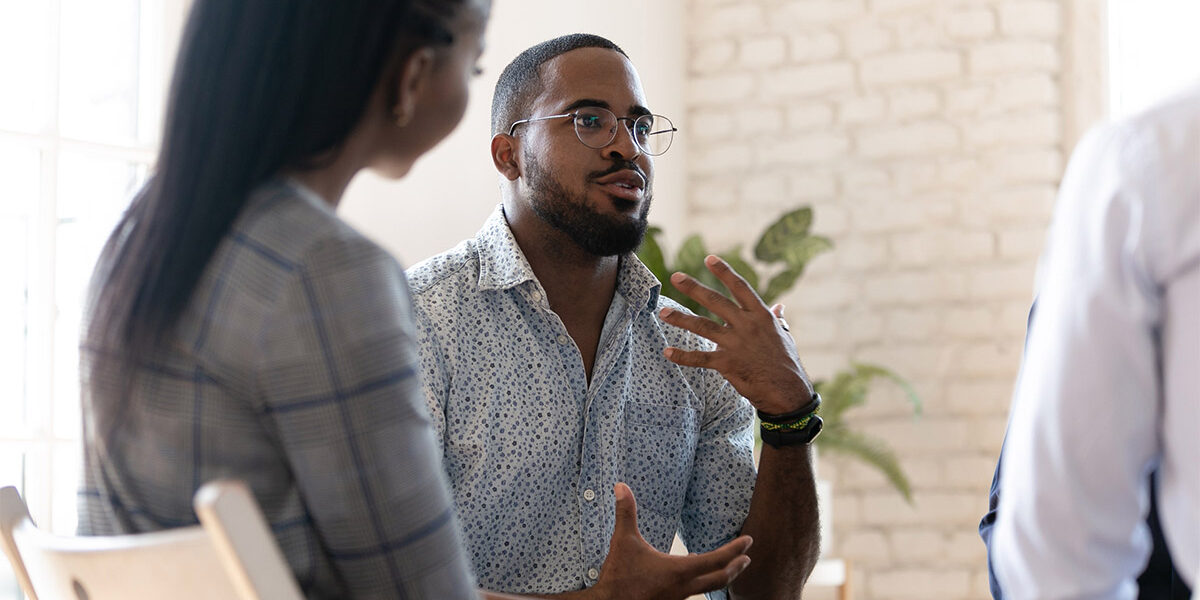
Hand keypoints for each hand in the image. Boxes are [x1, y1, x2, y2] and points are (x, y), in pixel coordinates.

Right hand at [590, 483, 751, 599]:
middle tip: (747, 557)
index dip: (735, 549)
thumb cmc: (619, 575)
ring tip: (727, 566)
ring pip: (708, 587)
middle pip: (720, 579)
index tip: (748, 540)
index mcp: (679, 571)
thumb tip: (621, 486)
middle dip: (737, 566)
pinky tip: (692, 572)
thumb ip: (625, 512)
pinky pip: (692, 591)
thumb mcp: (623, 540)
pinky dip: (700, 581)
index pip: (716, 560)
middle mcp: (683, 587)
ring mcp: (677, 597)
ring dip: (721, 576)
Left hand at [659, 255, 812, 414]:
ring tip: (663, 312)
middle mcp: (746, 325)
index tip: (709, 258)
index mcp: (760, 315)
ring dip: (681, 318)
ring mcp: (735, 344)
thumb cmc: (787, 362)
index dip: (724, 272)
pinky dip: (683, 356)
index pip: (740, 287)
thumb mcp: (784, 336)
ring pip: (703, 326)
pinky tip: (667, 352)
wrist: (788, 392)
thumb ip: (777, 319)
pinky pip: (700, 358)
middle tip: (675, 276)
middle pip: (715, 301)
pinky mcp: (727, 364)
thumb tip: (779, 305)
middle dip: (694, 288)